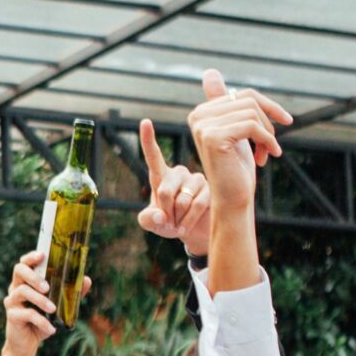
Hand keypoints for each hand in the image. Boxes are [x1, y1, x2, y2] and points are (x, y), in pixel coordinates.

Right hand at [0, 251, 86, 355]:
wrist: (28, 343)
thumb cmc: (42, 320)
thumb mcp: (58, 306)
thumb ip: (70, 292)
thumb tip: (86, 279)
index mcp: (25, 282)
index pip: (24, 263)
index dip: (31, 257)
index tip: (42, 255)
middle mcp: (15, 288)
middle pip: (19, 271)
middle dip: (34, 276)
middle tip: (48, 287)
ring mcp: (12, 301)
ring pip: (23, 292)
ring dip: (40, 300)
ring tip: (54, 309)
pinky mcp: (12, 316)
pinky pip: (26, 314)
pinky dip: (41, 321)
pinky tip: (51, 328)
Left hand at [135, 120, 211, 257]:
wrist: (192, 233)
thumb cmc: (168, 223)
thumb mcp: (152, 223)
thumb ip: (147, 220)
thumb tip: (159, 215)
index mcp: (161, 176)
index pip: (153, 156)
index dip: (148, 139)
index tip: (145, 122)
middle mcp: (179, 173)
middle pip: (164, 190)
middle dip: (163, 211)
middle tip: (167, 220)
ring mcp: (196, 179)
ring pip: (182, 200)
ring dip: (177, 217)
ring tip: (178, 222)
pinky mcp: (211, 189)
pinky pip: (197, 205)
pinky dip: (188, 221)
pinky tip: (186, 225)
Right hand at [186, 70, 291, 215]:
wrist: (232, 199)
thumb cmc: (237, 168)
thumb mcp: (236, 130)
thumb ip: (224, 103)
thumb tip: (209, 71)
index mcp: (201, 112)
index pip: (243, 94)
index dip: (267, 108)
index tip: (282, 123)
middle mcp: (197, 116)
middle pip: (249, 100)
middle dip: (268, 121)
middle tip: (272, 145)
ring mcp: (203, 126)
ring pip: (252, 113)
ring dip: (269, 134)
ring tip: (268, 152)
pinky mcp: (213, 137)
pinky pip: (252, 125)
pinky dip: (267, 141)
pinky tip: (268, 156)